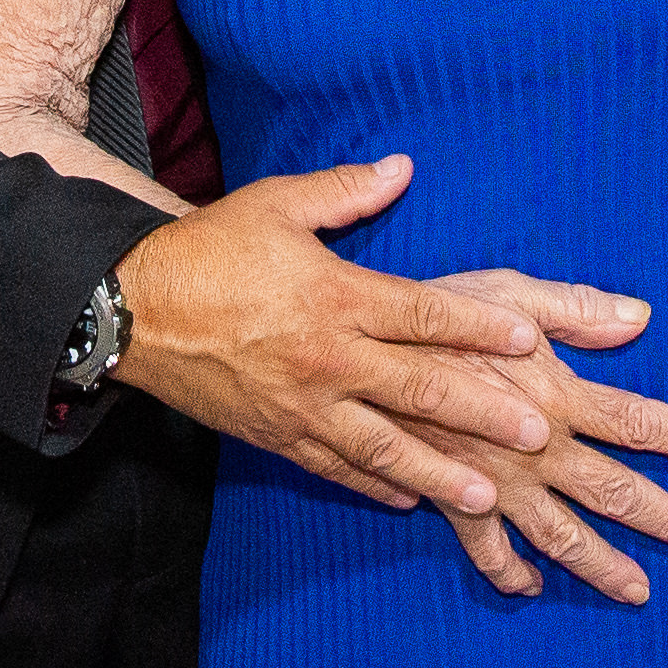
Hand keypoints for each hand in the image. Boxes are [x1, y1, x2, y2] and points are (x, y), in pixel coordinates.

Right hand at [112, 157, 553, 514]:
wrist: (128, 311)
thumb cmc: (207, 251)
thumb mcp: (274, 205)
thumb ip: (345, 191)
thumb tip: (403, 168)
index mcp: (333, 295)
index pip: (424, 313)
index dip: (481, 326)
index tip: (531, 339)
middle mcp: (325, 357)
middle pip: (418, 388)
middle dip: (483, 413)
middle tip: (539, 433)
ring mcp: (301, 406)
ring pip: (384, 447)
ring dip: (440, 473)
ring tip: (487, 495)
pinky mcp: (275, 437)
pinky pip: (336, 468)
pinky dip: (376, 485)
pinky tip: (411, 500)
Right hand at [389, 272, 667, 603]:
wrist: (353, 350)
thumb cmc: (431, 310)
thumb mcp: (503, 290)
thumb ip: (574, 308)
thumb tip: (640, 317)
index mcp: (552, 394)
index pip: (635, 420)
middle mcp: (532, 448)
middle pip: (613, 490)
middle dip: (663, 517)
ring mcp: (494, 481)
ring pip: (561, 534)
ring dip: (603, 565)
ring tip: (640, 590)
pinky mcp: (452, 497)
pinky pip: (485, 548)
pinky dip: (508, 570)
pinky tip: (529, 586)